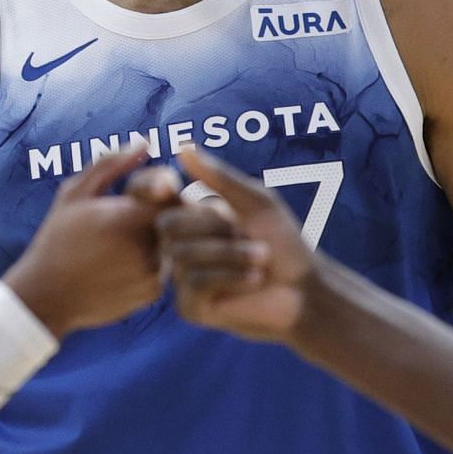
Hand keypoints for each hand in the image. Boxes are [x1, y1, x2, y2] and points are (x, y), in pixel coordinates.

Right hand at [4, 145, 175, 334]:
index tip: (131, 192)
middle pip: (178, 215)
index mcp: (132, 216)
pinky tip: (120, 261)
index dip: (156, 185)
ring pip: (174, 240)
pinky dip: (151, 258)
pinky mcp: (153, 293)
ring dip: (157, 233)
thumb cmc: (57, 238)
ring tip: (119, 240)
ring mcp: (154, 272)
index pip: (172, 188)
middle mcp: (150, 245)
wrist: (47, 295)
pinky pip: (166, 266)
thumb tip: (144, 142)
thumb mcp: (75, 193)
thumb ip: (111, 163)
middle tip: (131, 213)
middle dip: (160, 208)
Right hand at [160, 147, 313, 340]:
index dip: (148, 187)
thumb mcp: (255, 202)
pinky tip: (253, 280)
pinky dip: (231, 277)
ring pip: (183, 255)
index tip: (166, 187)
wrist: (305, 291)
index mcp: (190, 215)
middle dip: (214, 227)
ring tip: (261, 259)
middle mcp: (179, 245)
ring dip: (231, 254)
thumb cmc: (284, 243)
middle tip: (248, 235)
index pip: (152, 196)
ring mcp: (182, 278)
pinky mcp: (190, 306)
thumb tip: (182, 147)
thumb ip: (219, 178)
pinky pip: (194, 284)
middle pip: (168, 224)